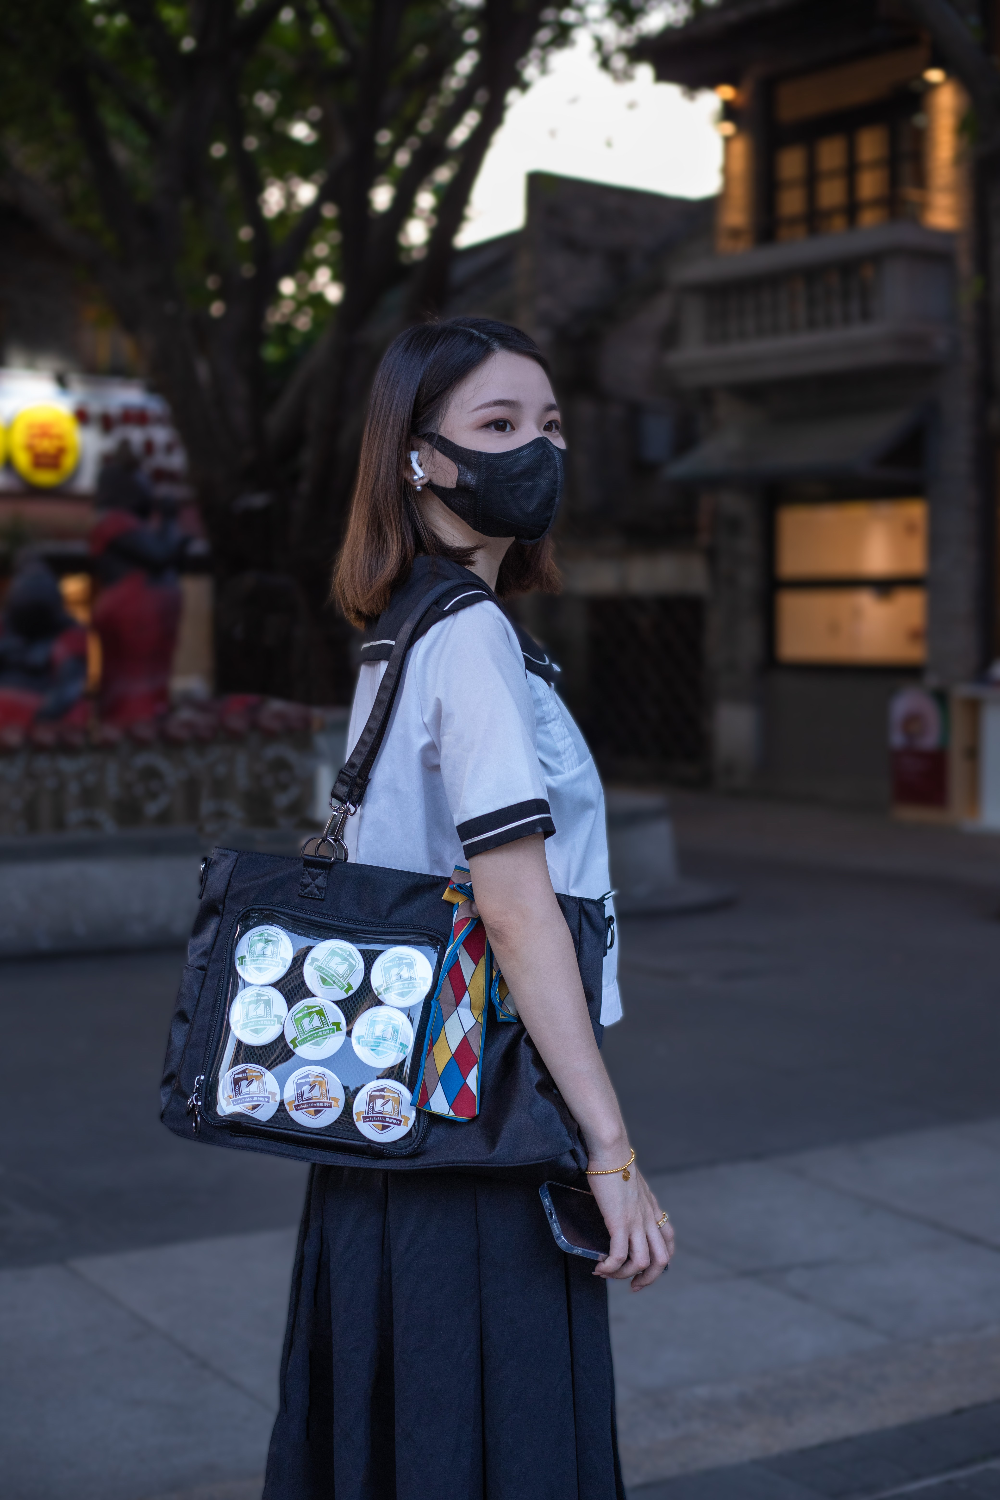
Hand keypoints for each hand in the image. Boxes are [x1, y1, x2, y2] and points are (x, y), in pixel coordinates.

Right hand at [587, 1161, 673, 1290]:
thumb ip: (629, 1194)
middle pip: (661, 1260)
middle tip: (632, 1285)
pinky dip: (609, 1267)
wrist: (611, 1150)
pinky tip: (599, 1267)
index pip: (669, 1241)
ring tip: (608, 1274)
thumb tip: (616, 1198)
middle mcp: (649, 1218)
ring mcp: (636, 1222)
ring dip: (624, 1275)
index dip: (660, 1260)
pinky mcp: (620, 1222)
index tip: (645, 1269)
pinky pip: (618, 1256)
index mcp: (652, 1209)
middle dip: (648, 1278)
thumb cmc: (614, 1160)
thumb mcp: (629, 1181)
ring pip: (642, 1263)